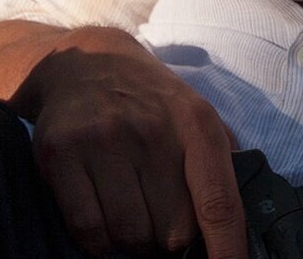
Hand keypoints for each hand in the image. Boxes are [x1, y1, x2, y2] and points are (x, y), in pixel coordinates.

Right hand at [10, 27, 246, 256]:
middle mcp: (150, 129)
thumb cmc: (150, 103)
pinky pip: (88, 231)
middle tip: (161, 223)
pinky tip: (103, 223)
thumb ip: (221, 163)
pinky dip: (99, 244)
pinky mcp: (61, 154)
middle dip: (170, 241)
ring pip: (129, 235)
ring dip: (134, 242)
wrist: (85, 62)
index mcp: (195, 123)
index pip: (218, 203)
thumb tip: (241, 227)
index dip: (227, 249)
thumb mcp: (196, 115)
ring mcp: (103, 140)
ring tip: (133, 217)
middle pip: (172, 231)